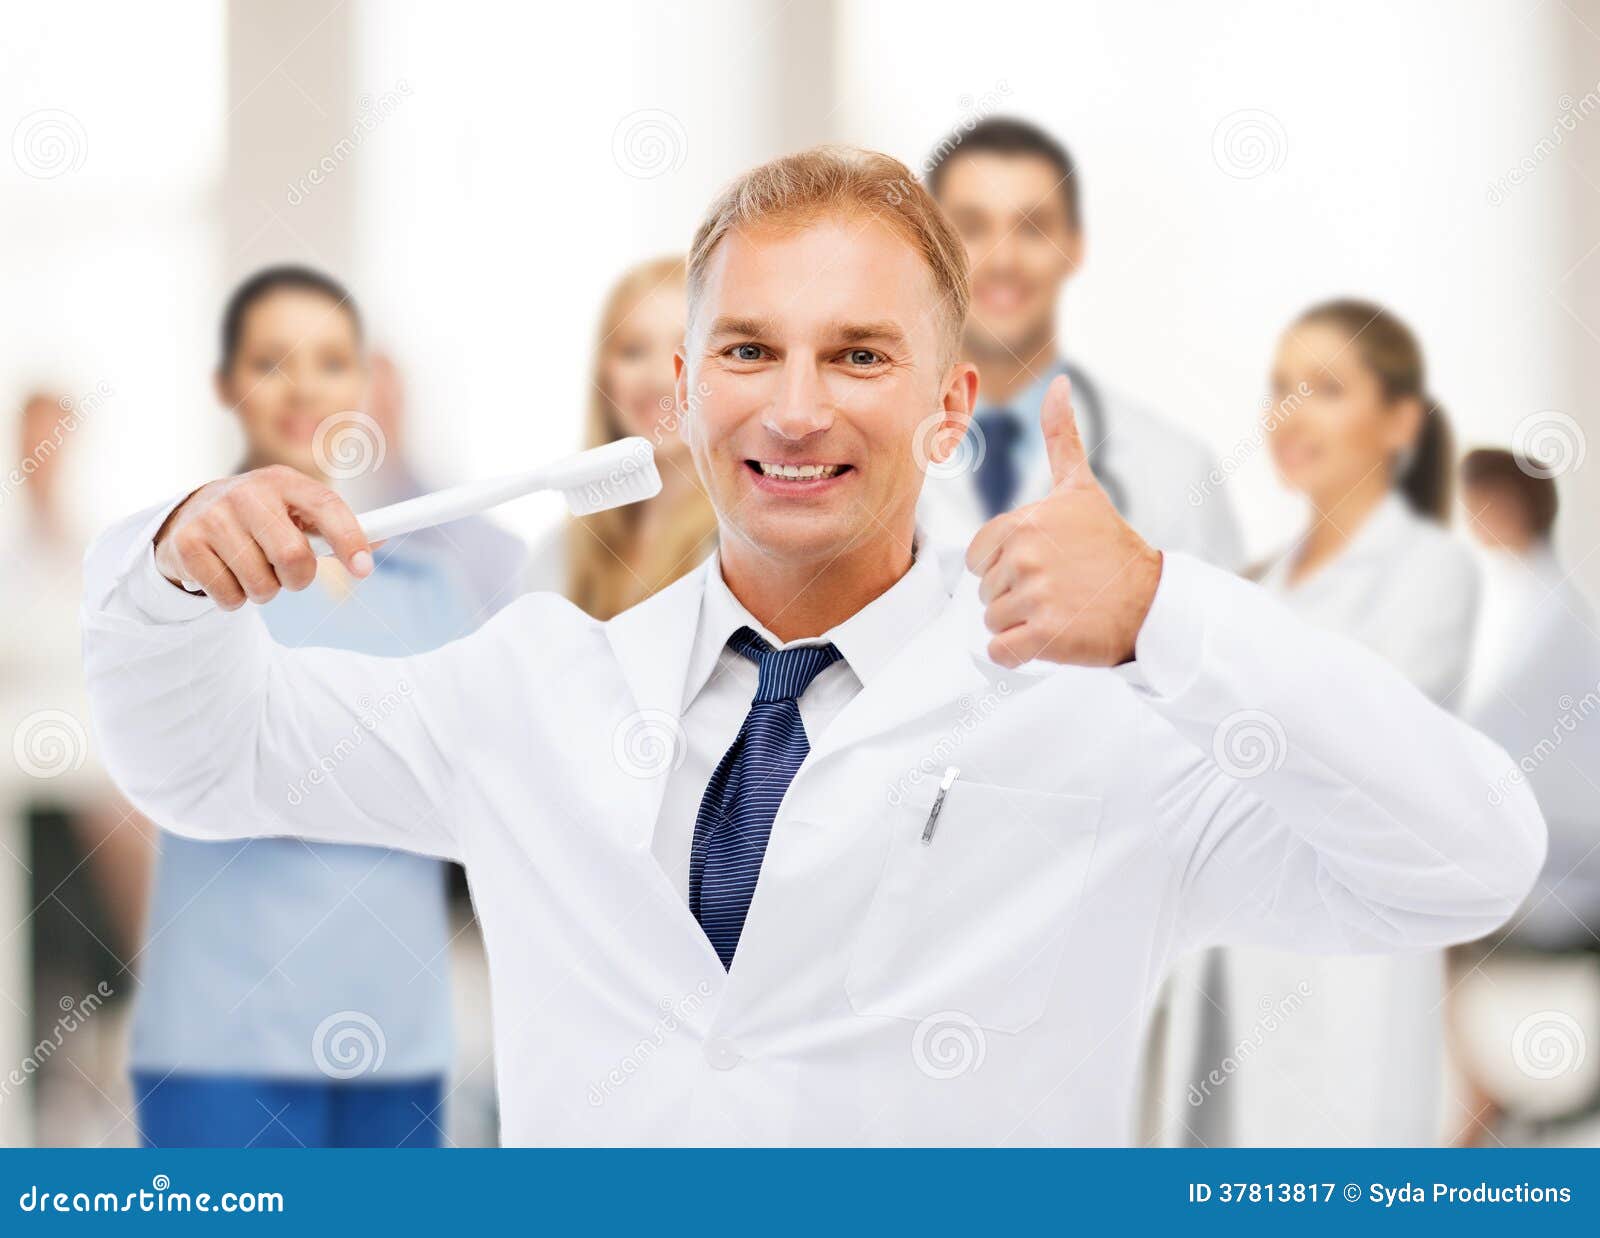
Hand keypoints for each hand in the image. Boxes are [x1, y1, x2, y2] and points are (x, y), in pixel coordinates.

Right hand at [153, 465, 373, 610]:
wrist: (191, 516)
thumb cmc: (261, 519)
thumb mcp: (296, 513)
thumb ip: (333, 528)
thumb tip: (379, 542)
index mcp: (283, 481)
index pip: (326, 506)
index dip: (350, 538)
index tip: (364, 569)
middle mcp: (247, 493)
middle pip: (293, 556)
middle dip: (298, 579)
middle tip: (289, 575)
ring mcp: (213, 515)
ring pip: (261, 584)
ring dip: (264, 592)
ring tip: (252, 570)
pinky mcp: (186, 542)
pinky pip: (228, 596)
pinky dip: (234, 599)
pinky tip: (225, 574)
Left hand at [964, 375, 1162, 667]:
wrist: (1152, 602)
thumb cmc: (1112, 548)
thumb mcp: (1082, 489)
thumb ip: (1061, 438)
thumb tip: (1058, 382)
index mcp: (1023, 522)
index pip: (979, 557)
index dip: (1005, 566)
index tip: (1044, 564)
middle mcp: (1025, 557)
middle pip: (985, 590)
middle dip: (1015, 595)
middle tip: (1057, 589)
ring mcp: (1034, 597)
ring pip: (992, 621)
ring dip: (1020, 623)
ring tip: (1058, 610)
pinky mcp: (1043, 636)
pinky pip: (1000, 651)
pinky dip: (1017, 652)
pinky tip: (1048, 637)